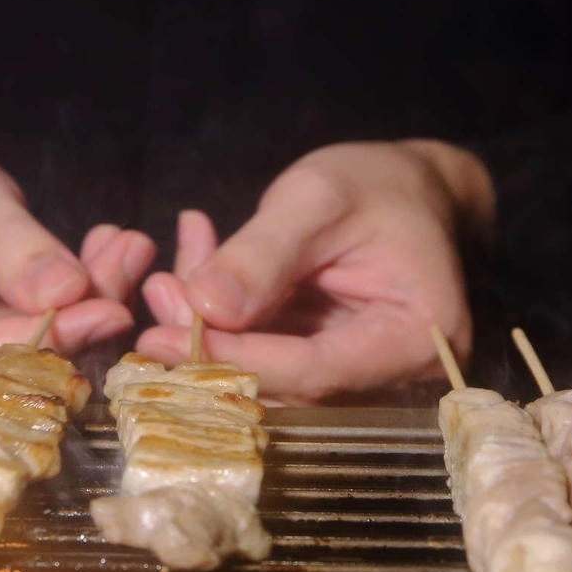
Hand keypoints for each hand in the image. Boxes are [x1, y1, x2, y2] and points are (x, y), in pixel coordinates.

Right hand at [0, 152, 154, 399]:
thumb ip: (8, 242)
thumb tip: (66, 290)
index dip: (44, 339)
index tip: (106, 309)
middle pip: (17, 368)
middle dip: (83, 319)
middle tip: (129, 262)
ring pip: (48, 360)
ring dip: (96, 305)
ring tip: (130, 249)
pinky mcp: (6, 365)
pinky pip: (56, 345)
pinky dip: (91, 301)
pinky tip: (119, 255)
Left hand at [137, 140, 493, 403]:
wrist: (407, 189)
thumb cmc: (375, 184)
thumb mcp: (317, 198)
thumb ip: (263, 253)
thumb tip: (206, 308)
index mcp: (414, 339)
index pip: (312, 371)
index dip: (234, 358)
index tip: (162, 340)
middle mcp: (391, 378)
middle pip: (282, 386)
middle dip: (209, 348)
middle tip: (157, 298)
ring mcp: (354, 379)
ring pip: (260, 379)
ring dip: (203, 336)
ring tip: (164, 283)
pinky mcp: (320, 369)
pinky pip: (258, 360)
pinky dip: (217, 325)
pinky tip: (186, 279)